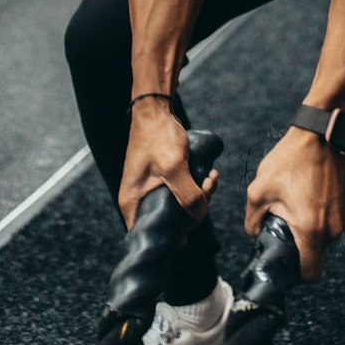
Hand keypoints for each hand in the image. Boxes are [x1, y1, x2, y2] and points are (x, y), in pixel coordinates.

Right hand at [119, 100, 218, 229]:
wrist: (156, 109)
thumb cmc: (158, 136)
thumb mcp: (174, 166)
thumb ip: (187, 194)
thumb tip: (200, 214)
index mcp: (133, 203)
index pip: (152, 236)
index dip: (174, 235)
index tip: (193, 219)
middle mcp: (139, 200)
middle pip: (171, 222)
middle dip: (195, 208)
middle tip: (208, 187)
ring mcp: (150, 190)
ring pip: (179, 206)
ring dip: (200, 194)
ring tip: (211, 176)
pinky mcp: (162, 180)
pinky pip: (181, 193)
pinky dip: (196, 186)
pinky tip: (208, 175)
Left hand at [245, 126, 344, 279]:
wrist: (319, 135)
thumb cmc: (289, 161)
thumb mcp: (259, 190)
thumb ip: (252, 221)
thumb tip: (254, 235)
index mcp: (311, 230)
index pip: (310, 274)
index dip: (296, 274)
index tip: (285, 261)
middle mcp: (333, 229)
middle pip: (316, 255)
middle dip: (300, 246)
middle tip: (284, 224)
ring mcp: (344, 218)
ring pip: (325, 239)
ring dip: (311, 231)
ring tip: (296, 206)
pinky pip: (332, 224)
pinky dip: (321, 219)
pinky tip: (308, 199)